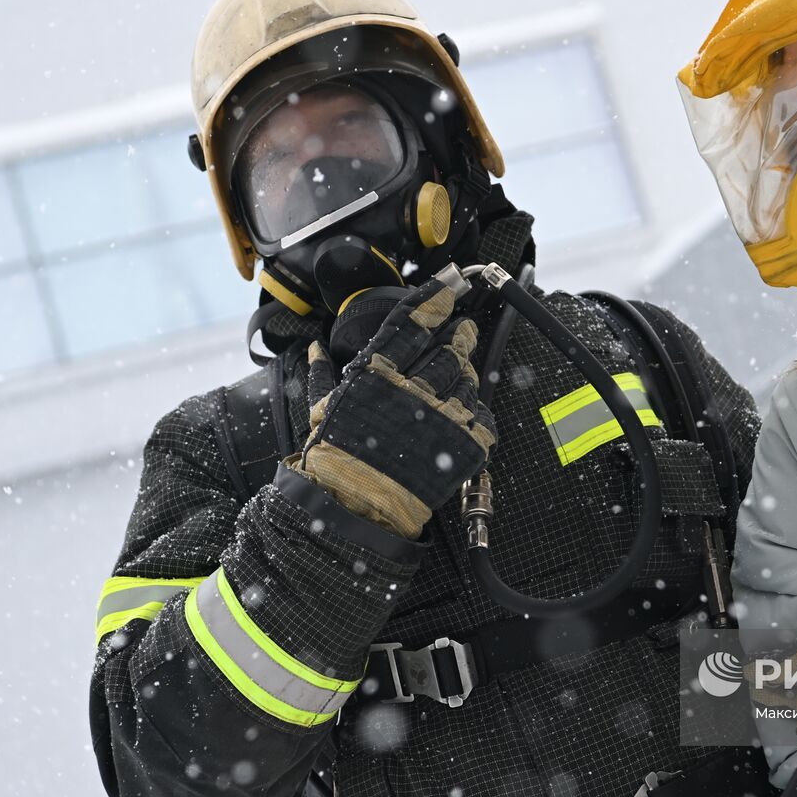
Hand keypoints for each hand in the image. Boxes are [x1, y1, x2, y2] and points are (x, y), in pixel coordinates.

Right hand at [295, 274, 496, 537]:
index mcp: (376, 375)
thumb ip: (322, 376)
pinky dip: (478, 411)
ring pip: (468, 379)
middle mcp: (412, 390)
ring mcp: (442, 417)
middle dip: (460, 335)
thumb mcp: (322, 409)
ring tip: (461, 373)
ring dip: (467, 373)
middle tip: (464, 329)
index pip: (410, 325)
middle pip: (448, 349)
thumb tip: (314, 348)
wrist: (354, 509)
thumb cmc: (334, 459)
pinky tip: (468, 410)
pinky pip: (483, 416)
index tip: (448, 287)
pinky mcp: (464, 445)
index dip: (433, 300)